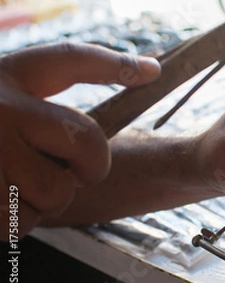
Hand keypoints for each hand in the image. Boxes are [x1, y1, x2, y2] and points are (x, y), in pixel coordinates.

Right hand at [0, 43, 160, 239]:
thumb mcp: (13, 84)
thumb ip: (75, 75)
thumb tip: (153, 68)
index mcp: (9, 76)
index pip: (69, 59)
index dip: (116, 65)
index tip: (153, 72)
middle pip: (87, 150)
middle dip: (88, 167)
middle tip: (65, 166)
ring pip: (55, 194)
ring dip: (44, 198)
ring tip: (14, 180)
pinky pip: (20, 223)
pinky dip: (15, 219)